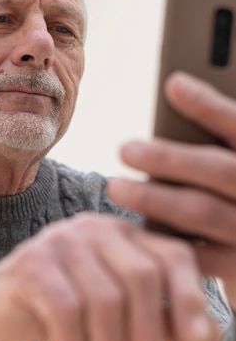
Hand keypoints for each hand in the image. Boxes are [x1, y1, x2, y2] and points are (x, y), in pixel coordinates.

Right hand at [0, 212, 218, 340]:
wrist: (4, 305)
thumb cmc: (72, 309)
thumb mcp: (126, 317)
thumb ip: (168, 325)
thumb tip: (208, 336)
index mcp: (126, 234)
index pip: (173, 256)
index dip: (191, 299)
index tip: (193, 340)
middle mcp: (97, 228)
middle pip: (142, 277)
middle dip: (145, 332)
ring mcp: (61, 241)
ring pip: (105, 299)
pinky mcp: (31, 263)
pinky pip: (65, 308)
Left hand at [107, 71, 235, 307]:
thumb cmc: (232, 197)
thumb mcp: (230, 163)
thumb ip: (215, 137)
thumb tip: (174, 88)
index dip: (210, 106)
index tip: (173, 84)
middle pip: (218, 170)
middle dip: (168, 158)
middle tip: (124, 149)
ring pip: (203, 212)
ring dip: (154, 199)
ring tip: (116, 186)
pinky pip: (196, 255)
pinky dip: (162, 242)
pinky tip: (132, 230)